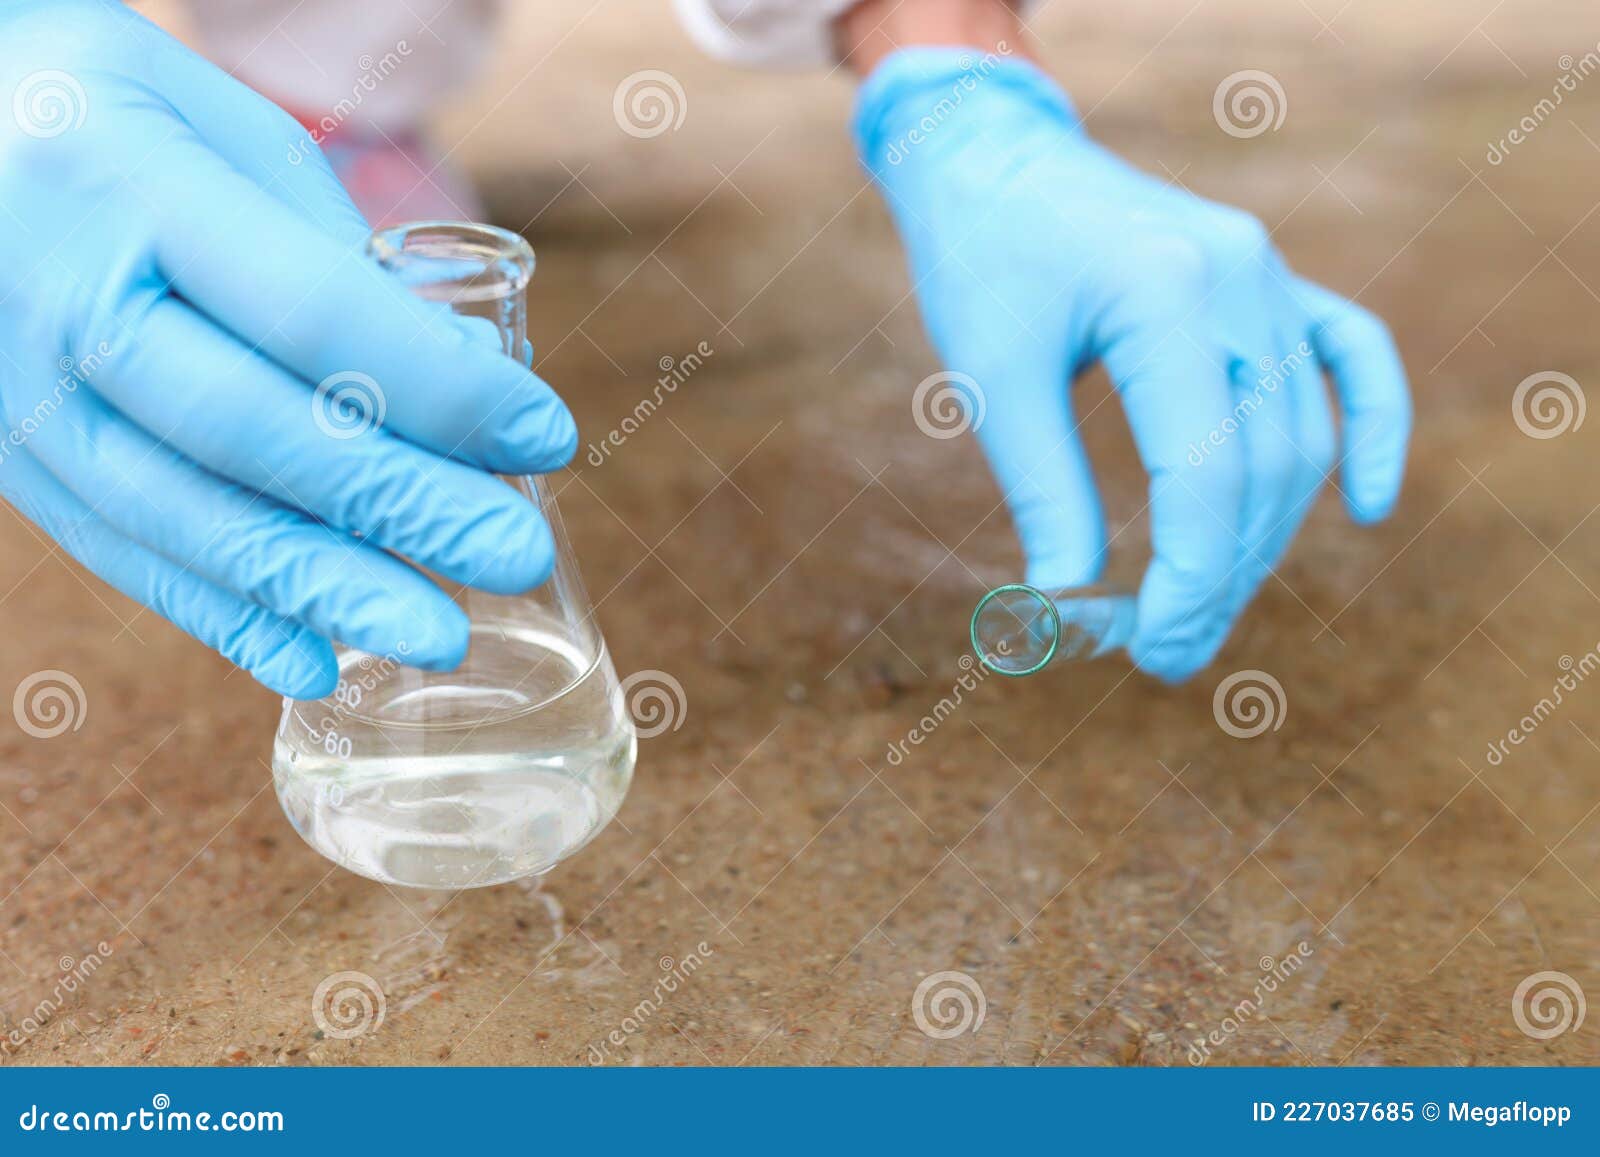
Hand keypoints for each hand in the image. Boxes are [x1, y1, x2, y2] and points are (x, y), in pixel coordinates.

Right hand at [0, 1, 575, 697]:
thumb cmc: (103, 111)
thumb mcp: (216, 123)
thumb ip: (327, 247)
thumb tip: (462, 363)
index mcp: (124, 186)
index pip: (310, 311)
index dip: (437, 385)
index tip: (541, 432)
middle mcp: (60, 301)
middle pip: (255, 430)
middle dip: (402, 503)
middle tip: (515, 552)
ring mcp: (20, 392)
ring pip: (187, 516)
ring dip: (325, 588)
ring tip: (437, 634)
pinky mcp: (12, 456)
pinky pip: (122, 552)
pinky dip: (225, 615)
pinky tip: (317, 659)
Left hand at [854, 49, 1410, 680]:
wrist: (997, 163)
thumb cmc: (982, 263)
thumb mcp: (994, 375)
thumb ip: (1042, 485)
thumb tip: (1066, 600)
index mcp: (1165, 294)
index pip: (1208, 471)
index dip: (1191, 577)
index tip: (1153, 648)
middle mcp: (1239, 278)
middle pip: (1266, 465)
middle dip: (1224, 575)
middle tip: (1168, 654)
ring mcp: (1268, 272)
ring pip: (1302, 432)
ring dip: (1264, 533)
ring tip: (1208, 609)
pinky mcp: (1272, 278)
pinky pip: (1352, 356)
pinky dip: (1370, 430)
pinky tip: (1366, 508)